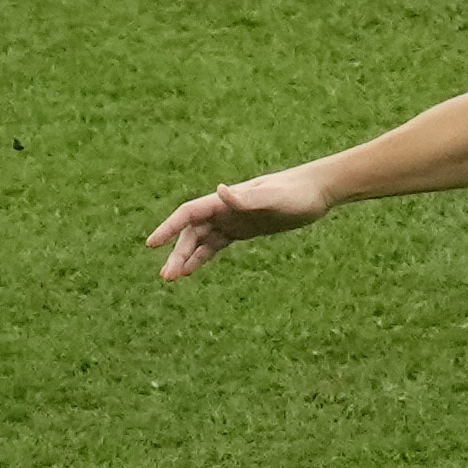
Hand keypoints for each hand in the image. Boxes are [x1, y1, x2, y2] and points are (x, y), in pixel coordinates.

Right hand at [146, 170, 332, 278]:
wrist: (317, 192)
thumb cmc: (296, 193)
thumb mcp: (274, 197)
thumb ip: (247, 197)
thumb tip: (221, 190)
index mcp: (225, 200)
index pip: (188, 213)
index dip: (168, 228)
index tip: (151, 244)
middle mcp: (224, 209)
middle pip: (191, 232)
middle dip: (176, 253)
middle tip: (166, 276)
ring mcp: (232, 220)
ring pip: (200, 240)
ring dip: (185, 257)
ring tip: (171, 278)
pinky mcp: (243, 230)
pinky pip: (215, 245)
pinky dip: (201, 257)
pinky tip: (190, 270)